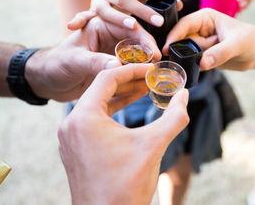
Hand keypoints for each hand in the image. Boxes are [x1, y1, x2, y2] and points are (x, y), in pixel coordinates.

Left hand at [26, 15, 164, 101]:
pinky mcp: (111, 72)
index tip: (155, 52)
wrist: (44, 81)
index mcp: (100, 26)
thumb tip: (118, 65)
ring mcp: (111, 56)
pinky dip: (135, 81)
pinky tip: (145, 90)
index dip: (144, 39)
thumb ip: (94, 61)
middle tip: (158, 66)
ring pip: (134, 60)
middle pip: (136, 44)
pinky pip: (127, 75)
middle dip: (148, 54)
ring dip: (143, 69)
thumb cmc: (55, 64)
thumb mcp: (74, 61)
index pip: (128, 28)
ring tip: (155, 80)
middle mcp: (109, 39)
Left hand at [58, 64, 188, 204]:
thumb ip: (174, 117)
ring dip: (120, 96)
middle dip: (127, 81)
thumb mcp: (154, 145)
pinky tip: (129, 111)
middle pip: (100, 89)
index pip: (107, 77)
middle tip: (150, 77)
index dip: (132, 69)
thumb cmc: (125, 187)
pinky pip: (92, 120)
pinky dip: (111, 111)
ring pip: (96, 104)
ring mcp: (70, 138)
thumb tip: (184, 95)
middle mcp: (71, 124)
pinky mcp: (74, 149)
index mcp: (84, 117)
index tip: (151, 68)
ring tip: (143, 90)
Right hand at [67, 0, 182, 30]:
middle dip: (139, 9)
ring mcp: (96, 3)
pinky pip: (83, 18)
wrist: (113, 15)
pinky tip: (72, 25)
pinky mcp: (89, 18)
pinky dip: (78, 20)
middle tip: (157, 20)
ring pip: (104, 9)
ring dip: (119, 18)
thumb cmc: (133, 4)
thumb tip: (178, 5)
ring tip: (133, 26)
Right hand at [164, 8, 254, 70]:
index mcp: (205, 17)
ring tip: (174, 68)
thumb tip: (202, 63)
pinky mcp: (201, 56)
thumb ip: (219, 53)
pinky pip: (190, 62)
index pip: (184, 24)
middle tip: (165, 61)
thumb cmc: (250, 41)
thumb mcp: (237, 45)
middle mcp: (199, 29)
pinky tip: (184, 73)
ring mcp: (199, 44)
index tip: (165, 48)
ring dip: (180, 60)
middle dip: (174, 49)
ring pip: (183, 52)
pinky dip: (187, 68)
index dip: (174, 35)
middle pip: (180, 39)